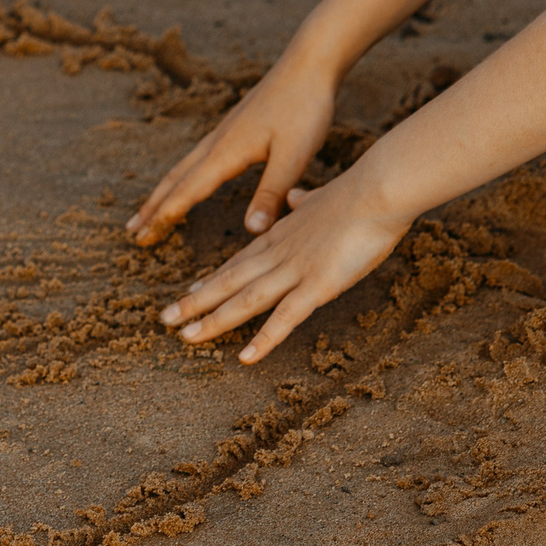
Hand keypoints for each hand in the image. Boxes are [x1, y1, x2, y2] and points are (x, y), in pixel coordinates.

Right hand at [126, 58, 335, 244]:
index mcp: (226, 153)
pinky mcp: (233, 126)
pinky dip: (181, 176)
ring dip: (162, 192)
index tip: (144, 238)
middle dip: (153, 208)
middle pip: (175, 180)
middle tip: (132, 232)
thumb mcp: (293, 156)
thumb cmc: (304, 108)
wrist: (308, 62)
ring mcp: (223, 132)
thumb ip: (271, 193)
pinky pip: (196, 158)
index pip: (187, 192)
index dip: (164, 217)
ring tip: (148, 210)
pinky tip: (187, 178)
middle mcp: (217, 142)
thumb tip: (251, 231)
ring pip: (183, 167)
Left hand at [156, 165, 410, 362]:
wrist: (380, 188)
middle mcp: (279, 253)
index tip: (191, 291)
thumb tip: (295, 196)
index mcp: (282, 234)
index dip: (214, 279)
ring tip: (186, 337)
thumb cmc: (360, 193)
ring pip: (245, 300)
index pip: (240, 260)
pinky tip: (244, 357)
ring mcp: (296, 270)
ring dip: (214, 320)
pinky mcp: (318, 285)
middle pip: (229, 281)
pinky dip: (264, 339)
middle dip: (196, 302)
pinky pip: (285, 318)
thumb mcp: (322, 195)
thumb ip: (305, 201)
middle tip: (165, 319)